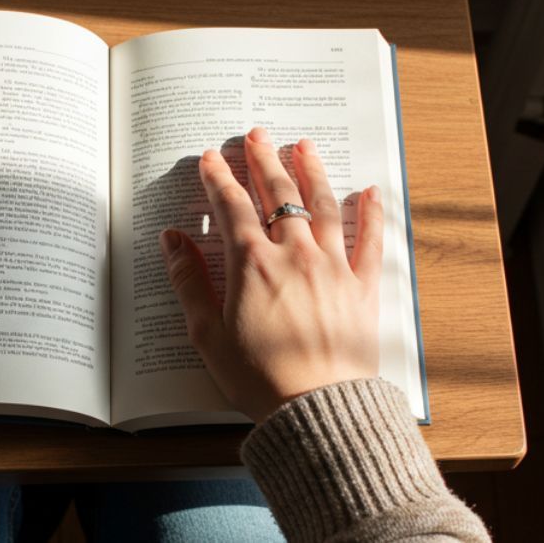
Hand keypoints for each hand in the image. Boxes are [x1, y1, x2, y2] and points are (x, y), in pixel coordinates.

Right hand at [159, 127, 382, 423]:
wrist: (315, 409)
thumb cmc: (258, 377)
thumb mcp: (207, 333)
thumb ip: (189, 281)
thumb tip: (172, 239)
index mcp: (252, 264)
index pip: (231, 206)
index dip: (218, 178)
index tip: (210, 158)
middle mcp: (294, 254)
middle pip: (277, 194)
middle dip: (264, 160)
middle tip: (257, 135)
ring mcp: (333, 267)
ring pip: (322, 206)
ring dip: (312, 171)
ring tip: (304, 146)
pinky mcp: (362, 287)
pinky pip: (370, 242)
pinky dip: (371, 214)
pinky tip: (370, 191)